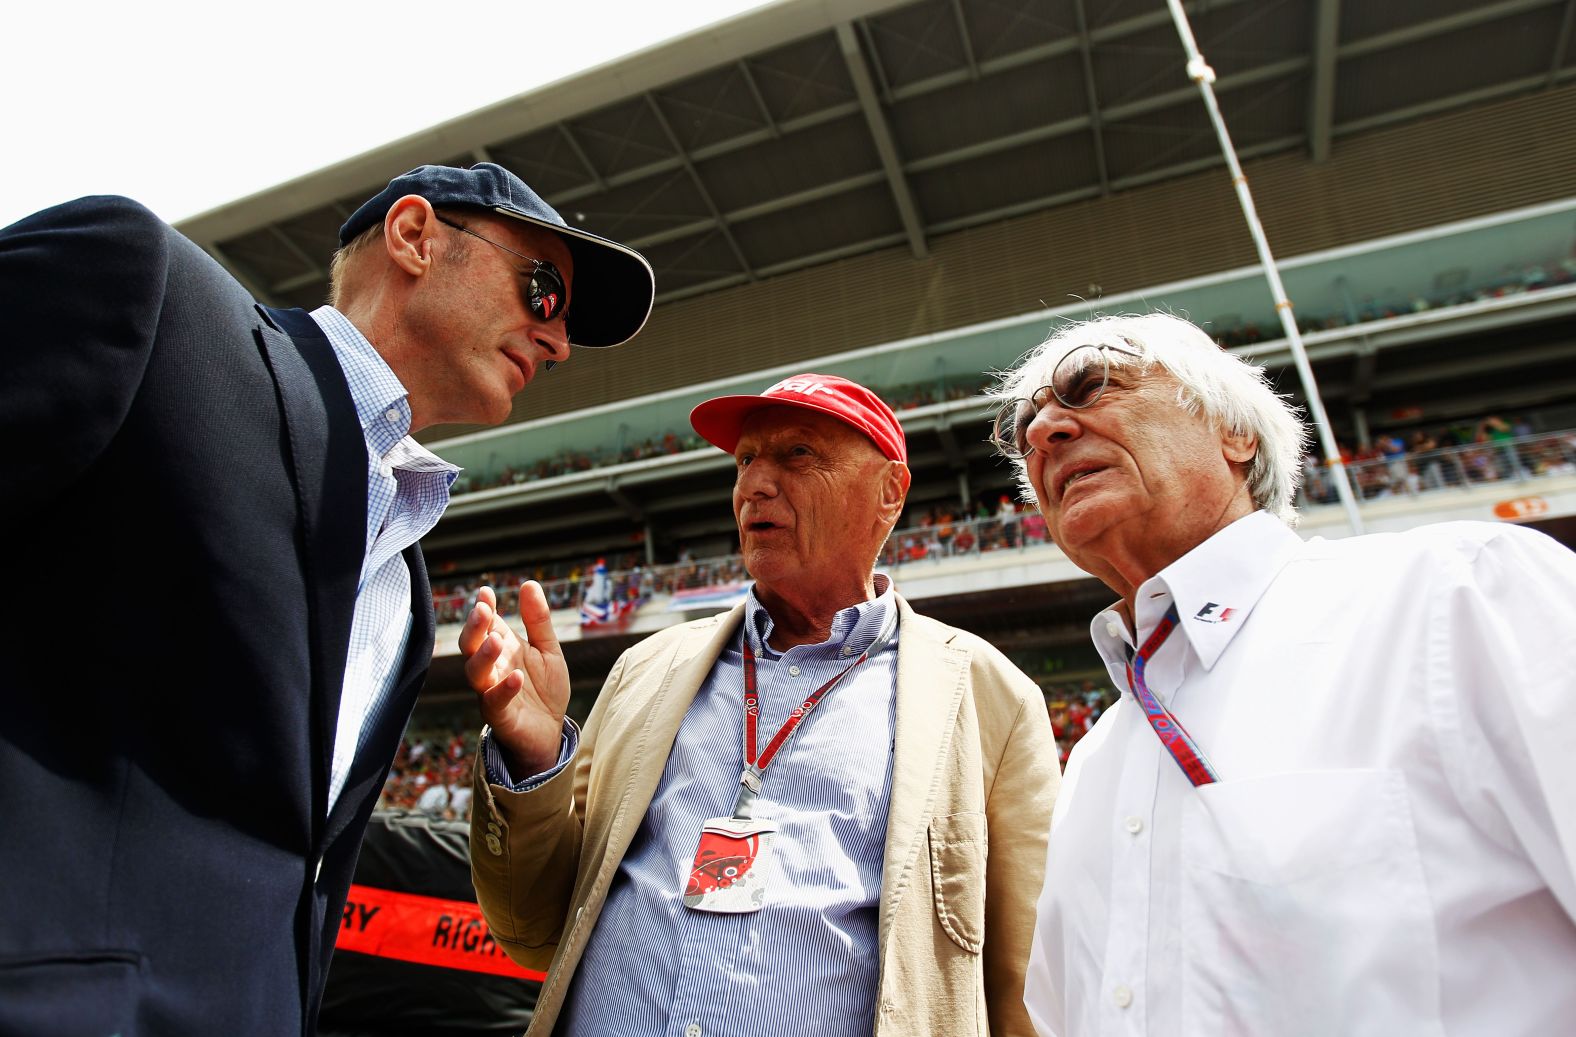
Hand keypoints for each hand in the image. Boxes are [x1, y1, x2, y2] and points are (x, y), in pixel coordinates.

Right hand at [458, 582, 569, 776]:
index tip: (486, 592)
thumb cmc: (544, 688)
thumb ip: (538, 620)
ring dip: (483, 655)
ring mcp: (490, 691)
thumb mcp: (548, 649)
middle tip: (483, 610)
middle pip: (471, 645)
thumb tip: (529, 583)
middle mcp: (491, 667)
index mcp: (501, 648)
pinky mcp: (499, 715)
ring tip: (497, 639)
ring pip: (475, 673)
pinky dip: (504, 688)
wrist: (551, 730)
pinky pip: (494, 701)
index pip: (486, 624)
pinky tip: (516, 676)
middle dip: (474, 627)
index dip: (483, 607)